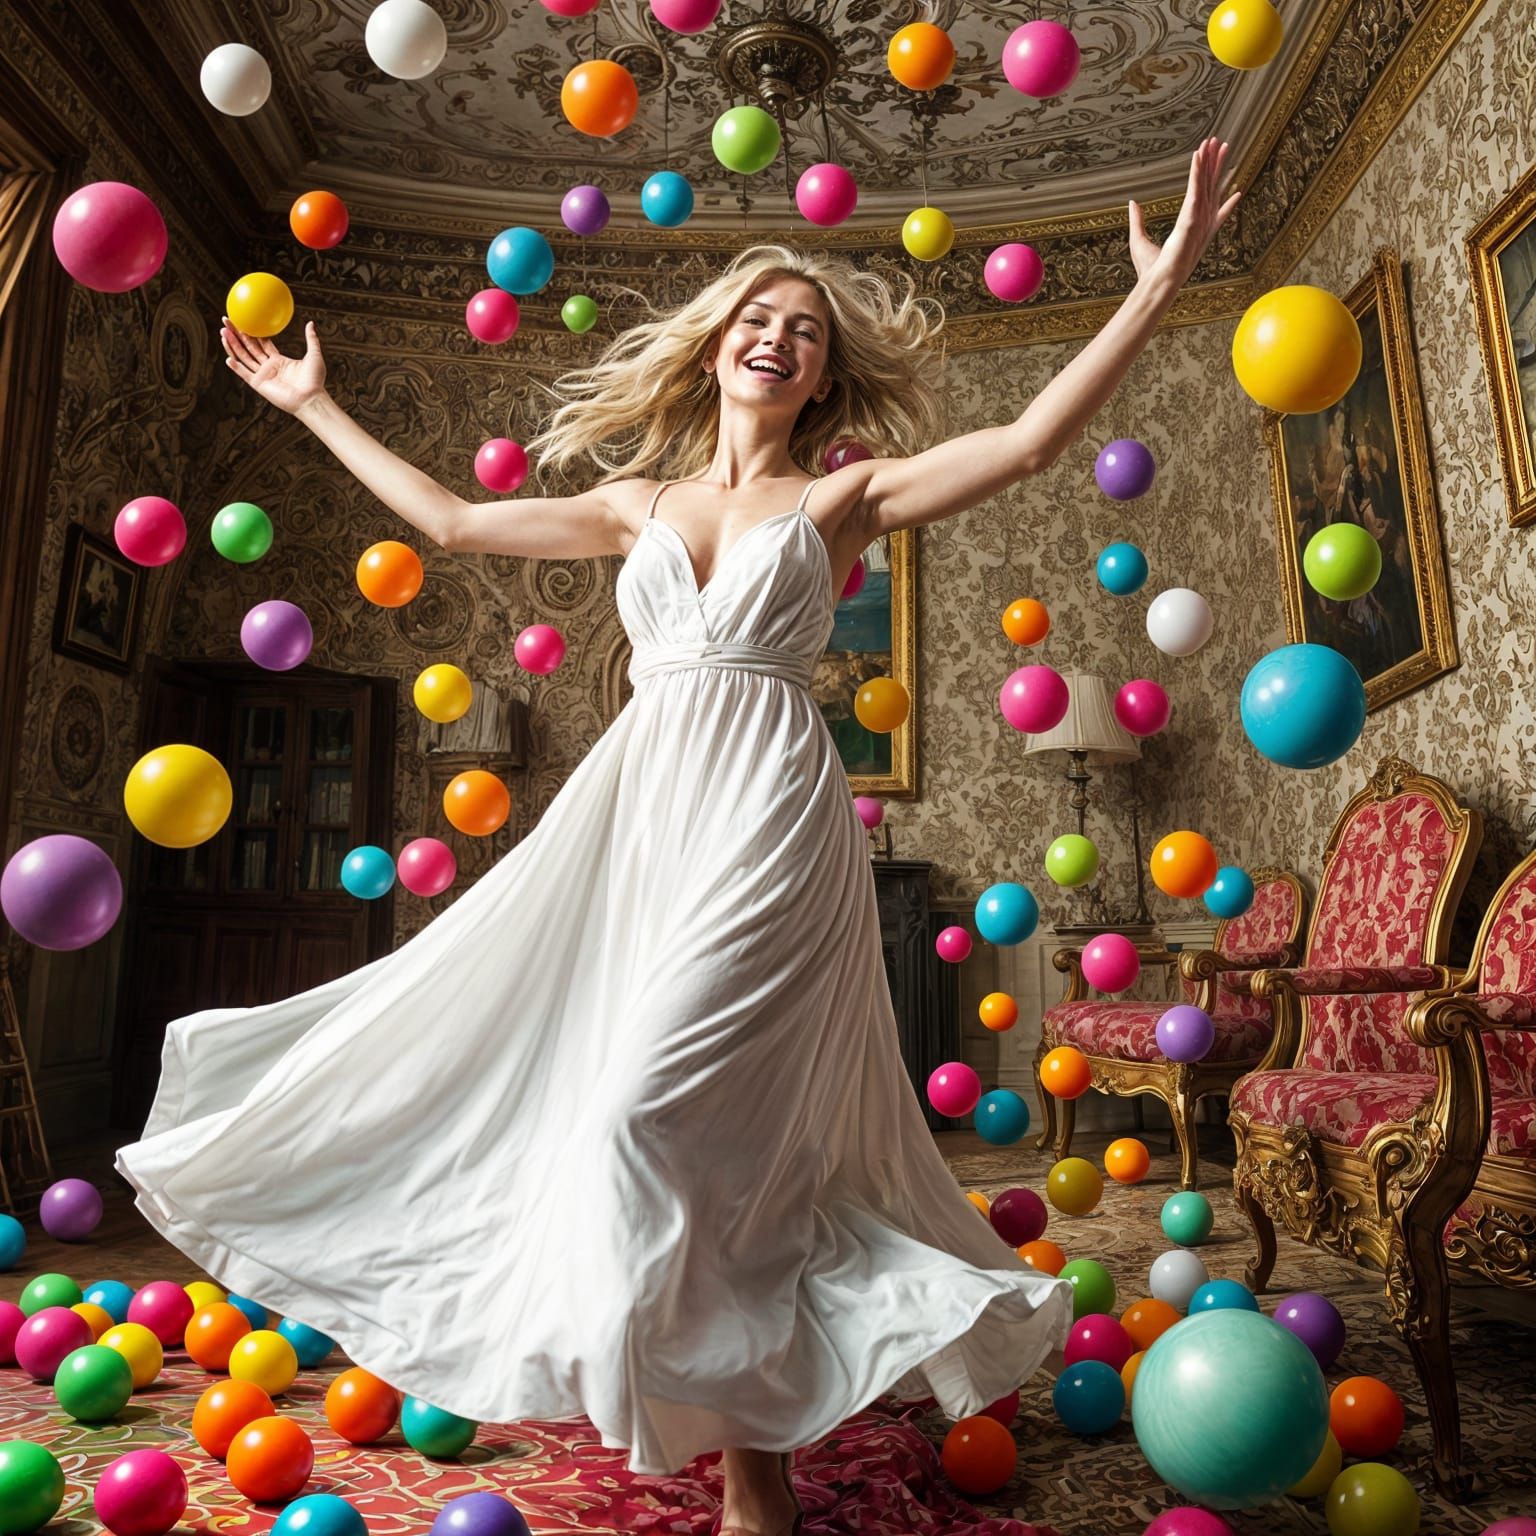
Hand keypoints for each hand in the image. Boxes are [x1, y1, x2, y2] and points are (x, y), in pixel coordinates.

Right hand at [221, 318, 327, 413]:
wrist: (312, 398)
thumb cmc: (315, 381)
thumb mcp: (314, 354)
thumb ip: (311, 339)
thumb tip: (311, 323)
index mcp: (279, 360)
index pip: (261, 343)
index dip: (252, 332)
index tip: (243, 320)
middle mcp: (269, 367)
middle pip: (248, 347)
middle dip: (237, 334)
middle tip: (226, 321)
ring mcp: (263, 376)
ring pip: (243, 357)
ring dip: (233, 345)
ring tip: (223, 332)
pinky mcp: (259, 385)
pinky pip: (244, 374)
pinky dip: (236, 367)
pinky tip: (228, 357)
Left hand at [1128, 138, 1240, 286]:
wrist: (1157, 282)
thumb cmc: (1151, 269)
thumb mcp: (1139, 240)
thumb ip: (1137, 220)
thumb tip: (1133, 203)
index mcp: (1194, 229)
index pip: (1212, 207)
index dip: (1224, 196)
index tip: (1235, 186)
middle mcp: (1201, 221)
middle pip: (1211, 186)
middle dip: (1217, 164)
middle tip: (1223, 144)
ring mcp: (1199, 218)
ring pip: (1206, 182)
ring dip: (1211, 160)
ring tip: (1217, 141)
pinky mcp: (1191, 217)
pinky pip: (1194, 188)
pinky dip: (1197, 170)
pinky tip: (1198, 155)